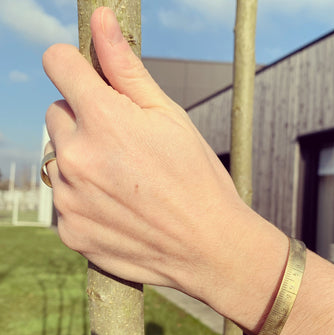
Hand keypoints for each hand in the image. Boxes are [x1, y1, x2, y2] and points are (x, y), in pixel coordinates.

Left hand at [43, 7, 255, 297]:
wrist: (209, 246)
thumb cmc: (197, 179)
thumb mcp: (170, 118)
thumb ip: (127, 69)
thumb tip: (102, 22)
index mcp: (102, 120)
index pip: (59, 64)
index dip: (74, 65)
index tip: (87, 77)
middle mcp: (75, 158)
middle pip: (58, 116)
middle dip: (85, 122)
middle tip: (125, 145)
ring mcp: (69, 199)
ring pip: (59, 161)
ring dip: (83, 163)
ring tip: (126, 182)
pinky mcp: (71, 232)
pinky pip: (65, 201)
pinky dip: (84, 200)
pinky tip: (119, 209)